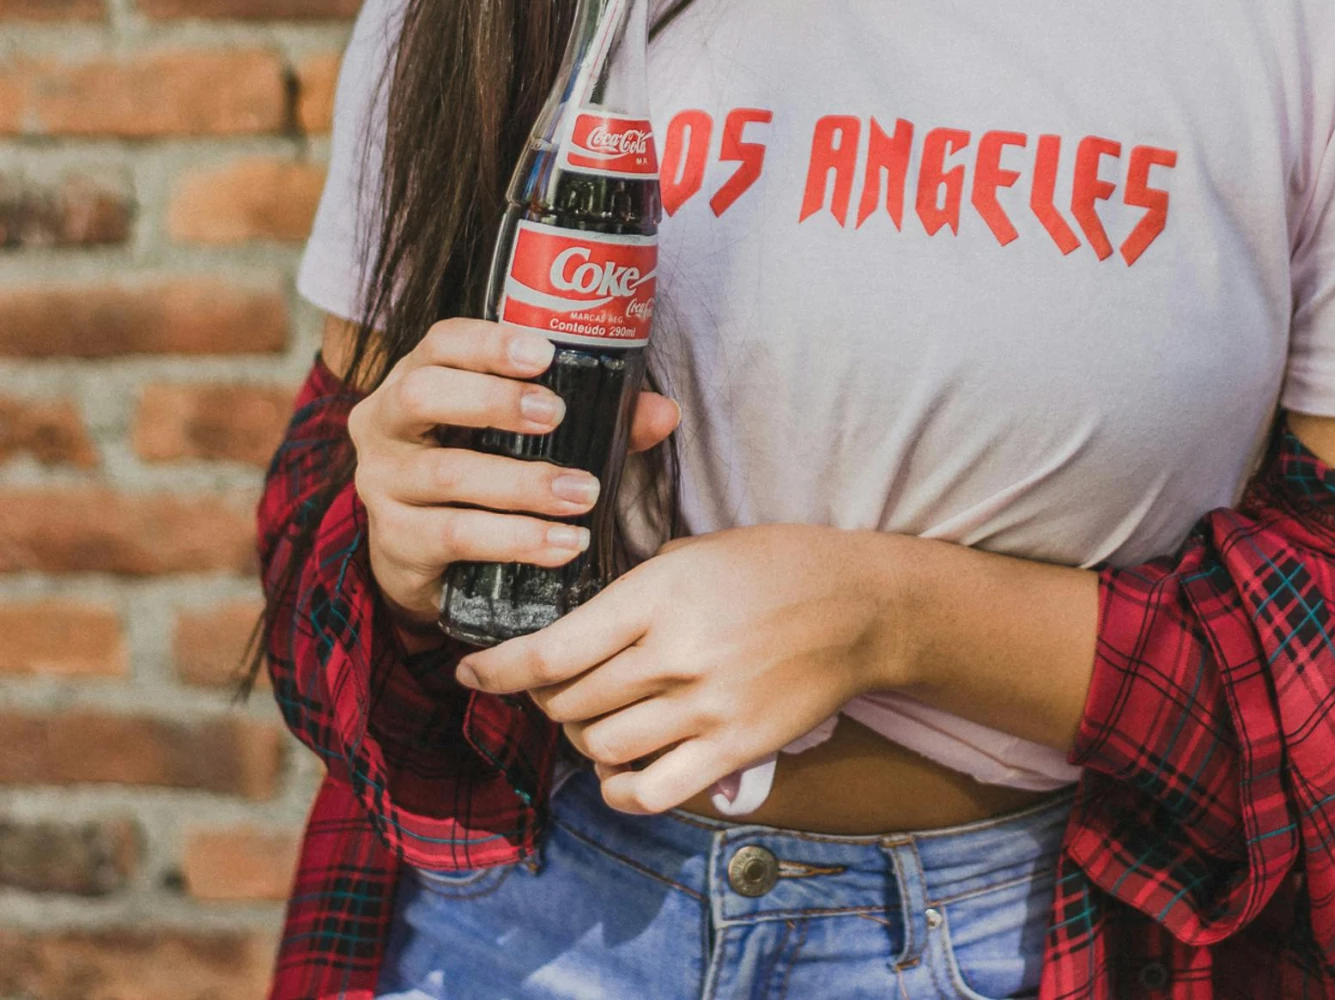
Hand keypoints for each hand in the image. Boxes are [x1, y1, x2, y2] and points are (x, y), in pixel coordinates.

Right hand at [344, 318, 680, 624]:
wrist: (418, 553)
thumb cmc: (480, 464)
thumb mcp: (522, 433)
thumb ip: (594, 417)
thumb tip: (664, 413)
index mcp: (418, 375)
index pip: (442, 342)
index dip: (490, 343)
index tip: (545, 354)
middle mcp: (386, 423)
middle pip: (423, 395)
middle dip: (494, 402)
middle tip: (558, 417)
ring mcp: (382, 484)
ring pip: (446, 474)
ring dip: (522, 485)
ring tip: (582, 495)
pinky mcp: (394, 542)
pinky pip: (453, 537)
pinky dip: (514, 539)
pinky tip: (561, 543)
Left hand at [455, 523, 904, 812]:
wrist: (857, 605)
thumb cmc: (774, 564)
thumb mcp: (695, 549)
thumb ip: (632, 586)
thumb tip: (570, 618)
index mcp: (658, 595)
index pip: (552, 650)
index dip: (498, 669)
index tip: (469, 671)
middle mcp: (675, 656)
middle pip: (569, 703)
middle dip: (544, 699)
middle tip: (551, 687)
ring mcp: (705, 708)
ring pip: (601, 747)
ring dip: (582, 737)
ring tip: (593, 718)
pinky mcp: (733, 750)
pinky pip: (650, 793)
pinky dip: (619, 788)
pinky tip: (618, 768)